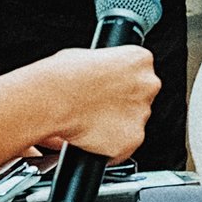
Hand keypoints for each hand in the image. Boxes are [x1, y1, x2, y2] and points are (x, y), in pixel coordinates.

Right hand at [29, 45, 159, 159]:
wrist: (55, 98)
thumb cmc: (64, 76)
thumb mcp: (88, 55)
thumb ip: (106, 67)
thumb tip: (101, 76)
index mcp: (139, 60)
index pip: (139, 73)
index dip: (120, 82)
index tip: (108, 88)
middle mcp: (147, 84)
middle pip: (139, 98)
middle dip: (122, 104)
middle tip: (99, 107)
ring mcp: (142, 113)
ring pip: (132, 122)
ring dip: (116, 125)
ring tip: (91, 121)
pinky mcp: (133, 138)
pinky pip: (124, 145)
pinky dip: (110, 146)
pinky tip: (92, 136)